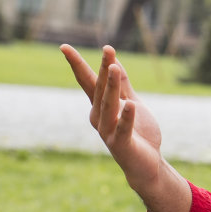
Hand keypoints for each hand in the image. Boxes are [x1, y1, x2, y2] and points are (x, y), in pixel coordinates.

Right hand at [61, 44, 191, 211]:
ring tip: (114, 68)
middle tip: (108, 50)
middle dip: (102, 70)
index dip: (78, 64)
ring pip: (108, 106)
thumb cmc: (138, 133)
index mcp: (100, 107)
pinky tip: (130, 105)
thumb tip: (114, 63)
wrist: (146, 164)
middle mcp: (99, 117)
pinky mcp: (121, 144)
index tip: (64, 47)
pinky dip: (127, 117)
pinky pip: (123, 128)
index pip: (88, 82)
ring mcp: (108, 131)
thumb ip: (123, 86)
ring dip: (111, 87)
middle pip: (99, 90)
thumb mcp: (132, 103)